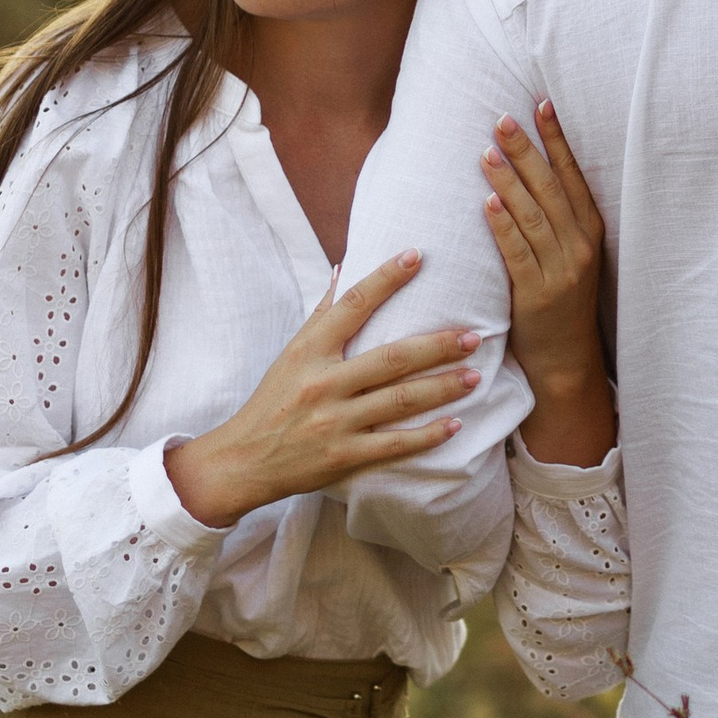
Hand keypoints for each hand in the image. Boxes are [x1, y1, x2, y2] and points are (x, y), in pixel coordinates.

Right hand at [165, 252, 479, 529]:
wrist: (242, 462)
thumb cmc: (272, 402)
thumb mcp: (291, 353)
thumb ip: (323, 314)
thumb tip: (343, 268)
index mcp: (309, 351)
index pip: (352, 305)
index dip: (385, 279)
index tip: (417, 255)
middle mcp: (323, 383)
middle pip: (391, 358)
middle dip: (437, 346)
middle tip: (474, 336)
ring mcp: (335, 422)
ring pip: (401, 400)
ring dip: (443, 387)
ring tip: (475, 376)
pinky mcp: (344, 457)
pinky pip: (395, 445)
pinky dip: (428, 436)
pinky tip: (455, 425)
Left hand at [485, 104, 614, 464]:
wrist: (567, 362)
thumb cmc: (561, 304)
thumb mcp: (570, 256)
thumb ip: (555, 219)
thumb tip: (525, 172)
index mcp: (590, 231)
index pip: (573, 175)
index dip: (558, 140)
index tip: (541, 105)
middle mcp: (580, 246)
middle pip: (551, 188)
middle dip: (527, 150)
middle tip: (503, 117)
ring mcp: (561, 270)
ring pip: (532, 215)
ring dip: (509, 180)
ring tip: (487, 150)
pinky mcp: (537, 294)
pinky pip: (518, 252)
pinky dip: (504, 225)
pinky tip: (488, 202)